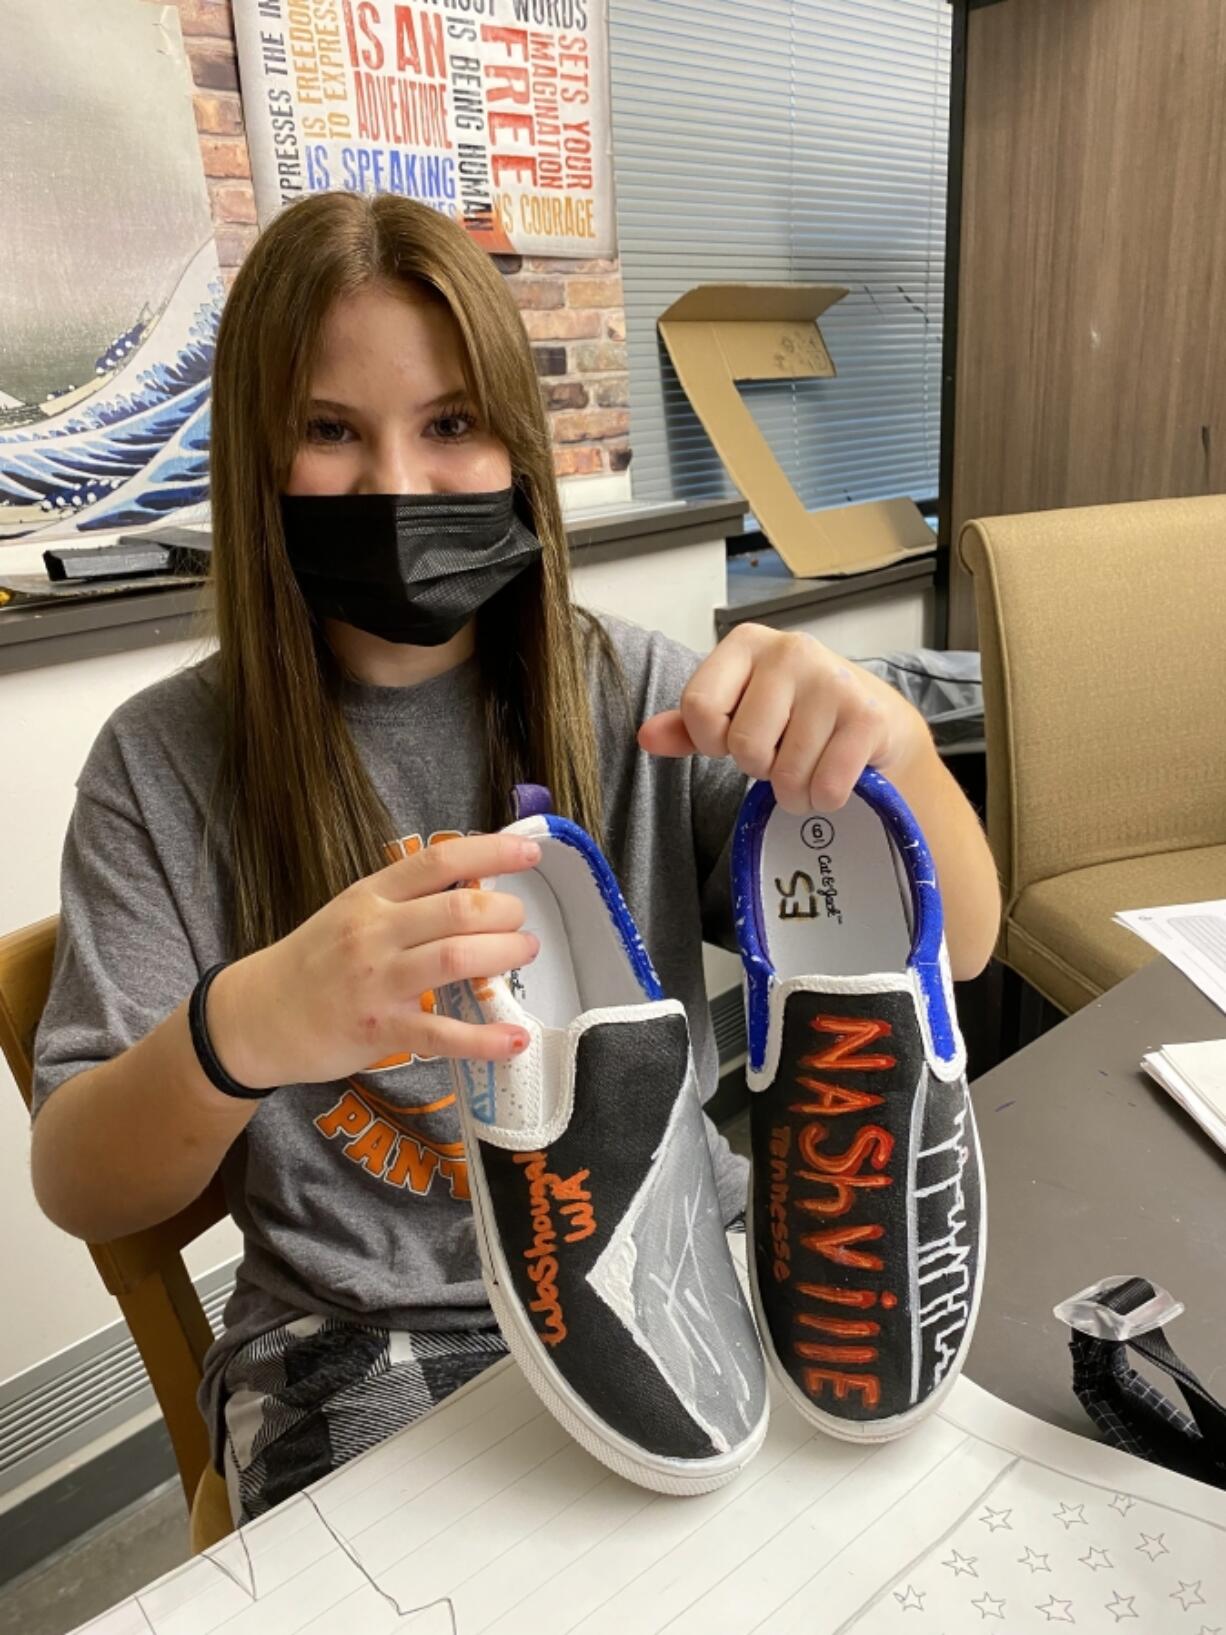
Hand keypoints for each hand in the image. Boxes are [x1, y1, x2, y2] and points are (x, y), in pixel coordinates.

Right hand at [207, 834, 541, 1088]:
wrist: (255, 1017)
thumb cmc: (313, 962)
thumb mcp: (352, 914)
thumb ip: (405, 903)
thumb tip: (475, 890)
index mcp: (371, 896)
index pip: (438, 861)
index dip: (490, 853)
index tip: (529, 854)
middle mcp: (375, 932)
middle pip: (458, 910)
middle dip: (506, 914)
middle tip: (522, 924)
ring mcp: (376, 982)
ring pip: (457, 959)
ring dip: (504, 955)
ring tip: (524, 954)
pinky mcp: (378, 1030)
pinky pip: (442, 1034)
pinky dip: (485, 1038)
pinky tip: (515, 1038)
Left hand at [637, 624, 926, 813]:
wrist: (874, 718)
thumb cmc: (795, 713)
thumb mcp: (737, 710)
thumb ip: (690, 724)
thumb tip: (646, 736)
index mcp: (746, 643)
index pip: (699, 708)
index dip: (713, 741)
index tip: (733, 738)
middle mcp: (790, 651)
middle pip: (744, 746)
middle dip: (760, 767)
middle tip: (781, 752)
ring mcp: (833, 681)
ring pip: (787, 774)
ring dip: (794, 790)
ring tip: (808, 766)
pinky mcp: (868, 716)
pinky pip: (826, 786)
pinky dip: (825, 797)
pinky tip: (833, 775)